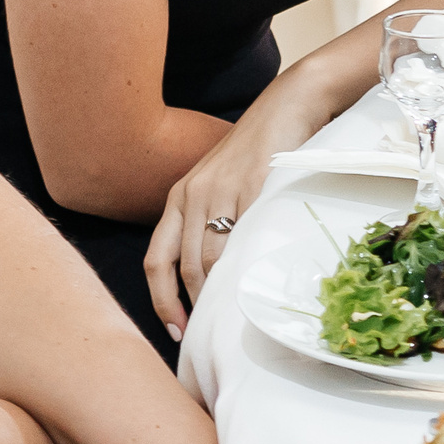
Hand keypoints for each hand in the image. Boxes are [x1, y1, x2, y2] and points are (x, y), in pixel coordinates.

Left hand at [145, 77, 334, 336]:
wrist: (287, 106)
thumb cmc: (256, 152)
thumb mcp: (220, 186)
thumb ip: (210, 225)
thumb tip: (213, 282)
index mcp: (178, 198)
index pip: (156, 260)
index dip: (161, 301)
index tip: (175, 331)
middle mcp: (193, 195)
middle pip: (187, 267)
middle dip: (196, 307)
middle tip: (212, 337)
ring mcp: (224, 190)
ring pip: (214, 257)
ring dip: (222, 294)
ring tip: (235, 320)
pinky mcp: (255, 186)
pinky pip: (247, 237)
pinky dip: (249, 266)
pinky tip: (258, 284)